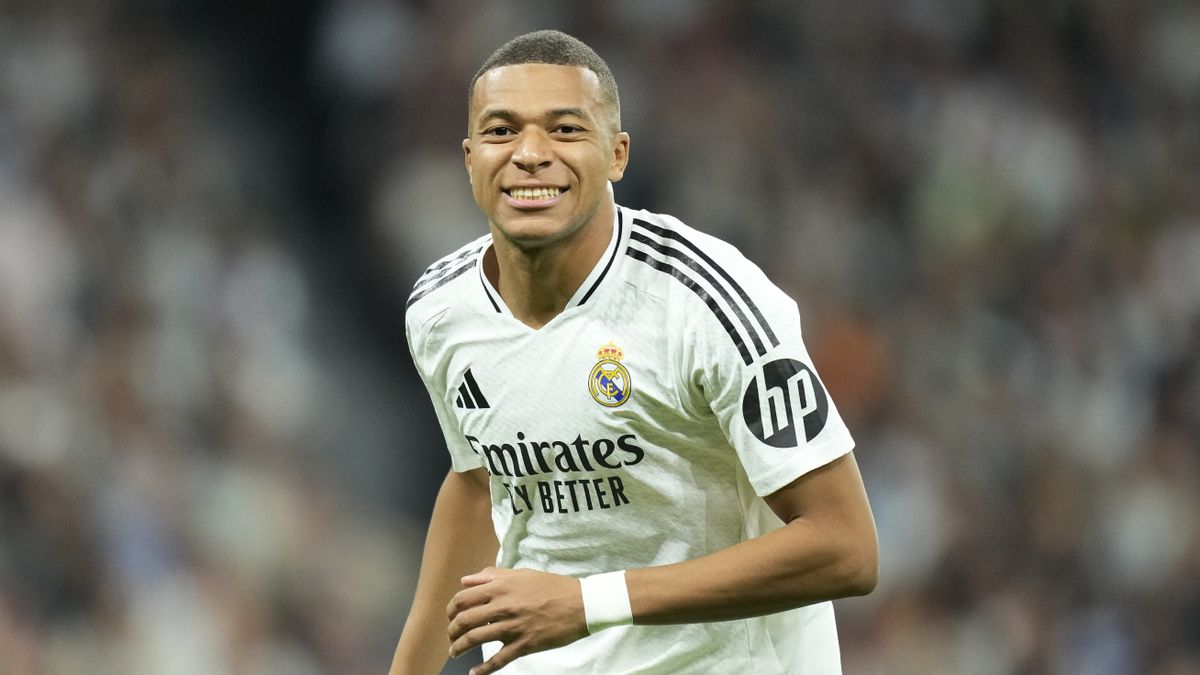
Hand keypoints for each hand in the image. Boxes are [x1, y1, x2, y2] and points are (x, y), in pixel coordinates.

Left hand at [447, 566, 588, 674]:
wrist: (581, 604)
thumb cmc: (552, 587)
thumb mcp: (521, 574)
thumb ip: (491, 576)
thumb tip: (466, 580)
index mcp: (500, 587)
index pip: (463, 599)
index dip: (451, 610)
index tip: (451, 617)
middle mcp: (502, 606)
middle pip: (463, 620)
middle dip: (451, 631)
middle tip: (451, 637)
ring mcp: (512, 627)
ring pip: (474, 639)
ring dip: (459, 648)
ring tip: (455, 652)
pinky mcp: (523, 645)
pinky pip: (497, 660)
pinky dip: (482, 670)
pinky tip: (474, 674)